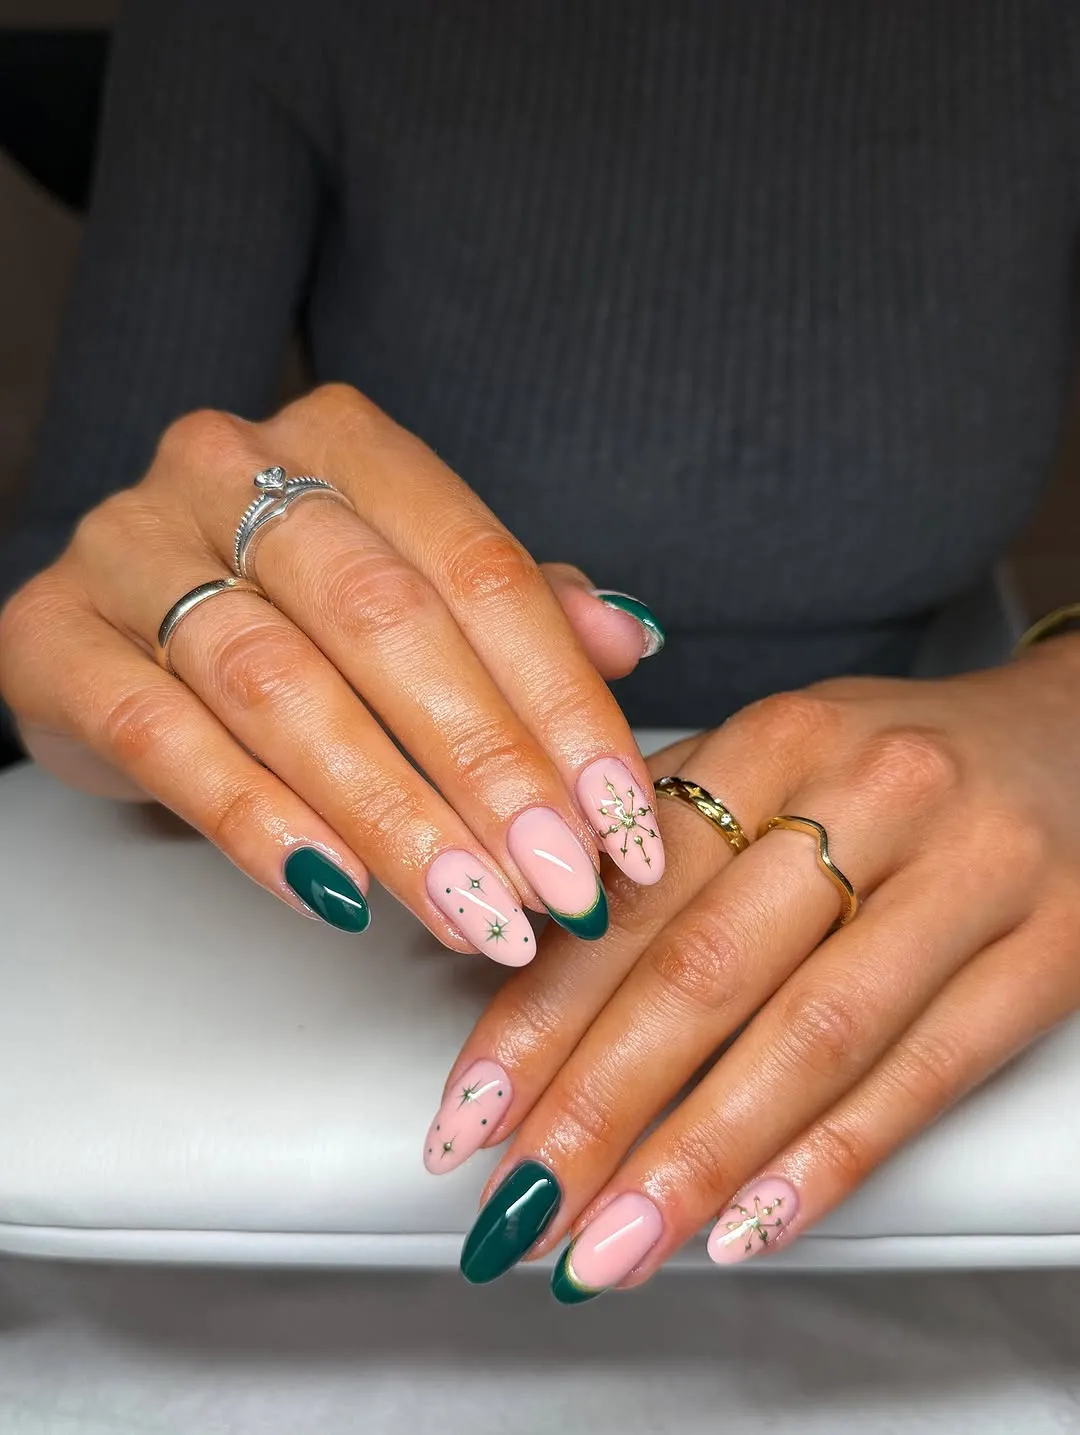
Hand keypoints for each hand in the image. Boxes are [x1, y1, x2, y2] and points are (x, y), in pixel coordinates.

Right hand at [0, 385, 665, 949]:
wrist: (114, 618)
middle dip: (486, 768)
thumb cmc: (293, 611)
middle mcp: (230, 469)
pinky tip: (335, 898)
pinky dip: (257, 823)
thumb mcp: (413, 591)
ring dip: (390, 816)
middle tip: (556, 884)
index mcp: (344, 443)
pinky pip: (162, 737)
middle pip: (386, 623)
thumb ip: (520, 610)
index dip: (562, 702)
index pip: (481, 570)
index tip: (620, 819)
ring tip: (471, 914)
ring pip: (281, 687)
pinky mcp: (52, 636)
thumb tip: (630, 638)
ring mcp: (130, 545)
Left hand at [428, 644, 1079, 1292]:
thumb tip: (529, 958)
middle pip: (709, 970)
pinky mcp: (1051, 954)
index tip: (471, 1110)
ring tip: (617, 1241)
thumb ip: (664, 844)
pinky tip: (750, 1222)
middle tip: (522, 1201)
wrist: (1079, 744)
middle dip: (598, 1104)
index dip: (541, 1013)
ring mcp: (972, 875)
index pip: (635, 893)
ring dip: (700, 1158)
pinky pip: (925, 1075)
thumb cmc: (897, 767)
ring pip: (813, 1037)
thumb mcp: (776, 757)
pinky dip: (830, 1160)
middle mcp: (874, 794)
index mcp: (780, 737)